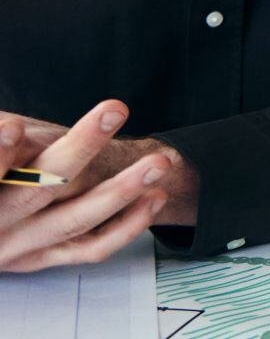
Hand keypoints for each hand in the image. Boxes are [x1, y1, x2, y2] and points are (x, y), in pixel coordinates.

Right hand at [0, 100, 191, 271]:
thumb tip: (10, 129)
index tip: (16, 129)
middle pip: (38, 188)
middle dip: (80, 148)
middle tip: (115, 110)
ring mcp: (21, 246)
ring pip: (74, 220)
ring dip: (121, 190)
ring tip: (157, 162)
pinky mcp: (44, 258)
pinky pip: (91, 247)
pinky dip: (127, 226)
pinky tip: (154, 198)